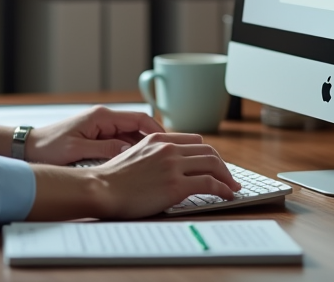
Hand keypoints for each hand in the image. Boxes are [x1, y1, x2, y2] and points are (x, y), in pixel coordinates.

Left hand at [24, 106, 162, 164]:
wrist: (28, 147)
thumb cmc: (49, 147)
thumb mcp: (77, 150)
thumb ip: (105, 149)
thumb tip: (130, 151)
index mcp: (102, 117)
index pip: (139, 118)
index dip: (158, 130)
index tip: (171, 144)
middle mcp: (104, 119)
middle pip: (139, 127)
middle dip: (155, 141)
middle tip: (171, 156)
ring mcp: (101, 127)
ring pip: (131, 136)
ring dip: (144, 147)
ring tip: (159, 163)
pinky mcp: (97, 137)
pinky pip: (121, 142)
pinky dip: (132, 152)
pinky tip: (139, 165)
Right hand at [89, 132, 239, 218]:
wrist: (102, 188)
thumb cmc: (113, 178)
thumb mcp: (133, 154)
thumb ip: (153, 154)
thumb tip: (168, 165)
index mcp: (158, 138)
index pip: (194, 141)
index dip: (209, 154)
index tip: (215, 165)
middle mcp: (168, 148)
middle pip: (208, 151)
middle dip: (223, 165)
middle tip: (229, 178)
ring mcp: (173, 166)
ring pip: (213, 164)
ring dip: (227, 177)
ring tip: (232, 188)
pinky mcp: (176, 185)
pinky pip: (210, 184)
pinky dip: (223, 189)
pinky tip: (226, 196)